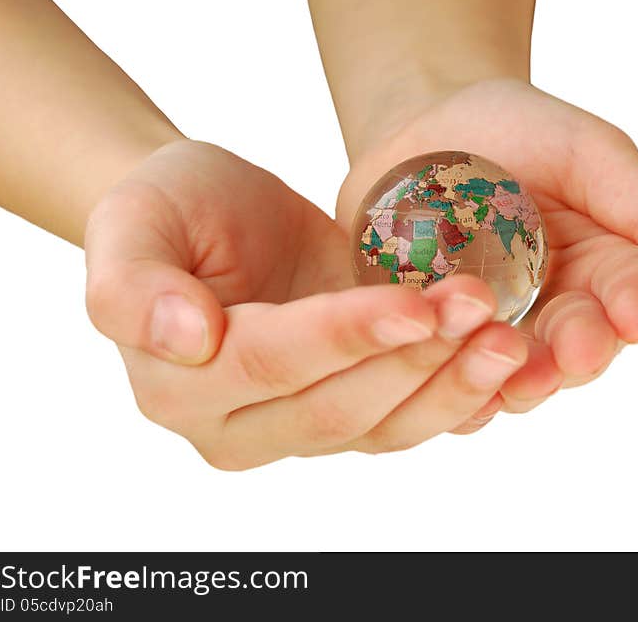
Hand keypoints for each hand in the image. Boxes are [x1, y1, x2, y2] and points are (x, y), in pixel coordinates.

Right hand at [84, 140, 526, 468]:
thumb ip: (131, 284)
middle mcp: (238, 426)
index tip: (417, 304)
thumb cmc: (174, 208)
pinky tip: (500, 365)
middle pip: (338, 407)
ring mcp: (298, 428)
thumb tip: (186, 338)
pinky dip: (456, 398)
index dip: (346, 337)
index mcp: (180, 386)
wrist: (216, 216)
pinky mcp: (348, 412)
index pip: (273, 364)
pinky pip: (406, 421)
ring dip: (449, 387)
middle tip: (481, 307)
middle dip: (415, 360)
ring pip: (382, 428)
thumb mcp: (133, 220)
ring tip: (507, 339)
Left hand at [339, 78, 637, 410]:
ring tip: (515, 374)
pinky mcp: (441, 341)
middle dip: (582, 351)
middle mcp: (561, 308)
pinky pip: (449, 374)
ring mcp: (500, 329)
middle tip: (578, 354)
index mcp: (607, 265)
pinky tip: (444, 378)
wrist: (421, 125)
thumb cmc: (514, 131)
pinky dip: (450, 379)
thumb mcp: (588, 153)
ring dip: (519, 377)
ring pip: (518, 373)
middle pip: (581, 346)